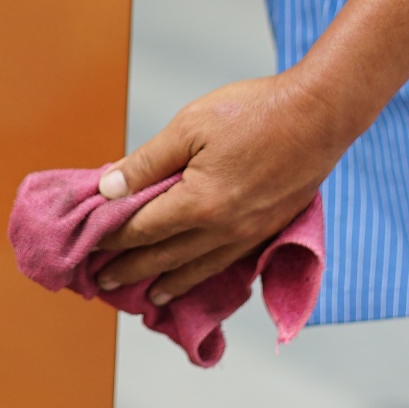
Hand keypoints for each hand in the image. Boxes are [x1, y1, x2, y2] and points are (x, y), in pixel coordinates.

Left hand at [91, 72, 342, 305]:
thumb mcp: (191, 125)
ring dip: (169, 284)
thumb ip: (147, 162)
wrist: (319, 115)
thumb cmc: (255, 111)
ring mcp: (249, 235)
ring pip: (199, 270)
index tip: (89, 244)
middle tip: (105, 283)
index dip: (112, 238)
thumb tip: (108, 188)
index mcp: (198, 204)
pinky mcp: (269, 230)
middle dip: (131, 270)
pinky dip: (205, 276)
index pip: (142, 230)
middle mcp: (223, 230)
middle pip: (166, 258)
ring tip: (149, 296)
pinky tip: (199, 277)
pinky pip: (228, 265)